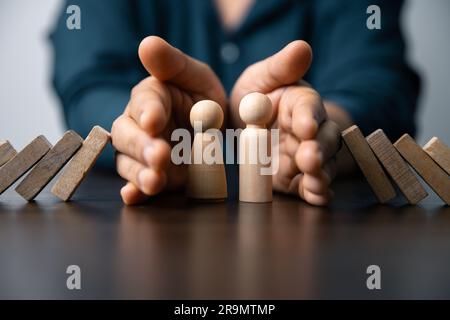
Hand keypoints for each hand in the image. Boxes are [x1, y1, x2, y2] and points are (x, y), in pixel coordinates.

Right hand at [112, 36, 226, 204]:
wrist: (214, 129)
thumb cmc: (202, 97)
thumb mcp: (196, 76)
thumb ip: (172, 63)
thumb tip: (147, 43)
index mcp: (150, 98)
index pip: (143, 102)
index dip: (147, 111)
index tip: (155, 120)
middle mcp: (139, 126)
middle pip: (127, 136)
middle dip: (141, 146)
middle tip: (159, 155)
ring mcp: (143, 154)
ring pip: (130, 163)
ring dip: (140, 173)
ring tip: (155, 181)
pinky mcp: (152, 176)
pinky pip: (138, 185)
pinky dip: (135, 192)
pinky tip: (133, 197)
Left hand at [230, 41, 342, 204]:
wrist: (244, 128)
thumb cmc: (255, 98)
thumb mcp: (260, 79)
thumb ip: (280, 67)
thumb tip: (302, 47)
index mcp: (300, 103)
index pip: (309, 107)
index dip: (309, 116)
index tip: (305, 125)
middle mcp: (310, 130)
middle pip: (323, 139)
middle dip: (318, 149)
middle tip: (309, 157)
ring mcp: (306, 156)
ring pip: (323, 165)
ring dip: (320, 174)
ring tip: (314, 181)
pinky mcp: (297, 178)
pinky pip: (311, 187)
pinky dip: (316, 192)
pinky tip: (316, 197)